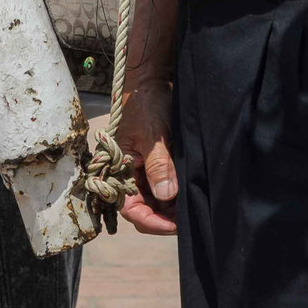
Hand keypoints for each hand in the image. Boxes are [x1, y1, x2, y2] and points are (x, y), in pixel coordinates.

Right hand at [114, 77, 178, 234]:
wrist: (151, 82)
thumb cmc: (146, 104)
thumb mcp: (153, 135)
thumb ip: (159, 165)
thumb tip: (166, 196)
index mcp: (116, 169)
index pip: (130, 208)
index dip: (151, 221)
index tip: (173, 225)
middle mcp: (126, 174)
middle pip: (142, 209)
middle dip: (163, 218)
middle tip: (188, 220)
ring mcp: (140, 170)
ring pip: (153, 202)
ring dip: (170, 209)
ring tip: (190, 209)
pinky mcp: (153, 165)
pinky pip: (161, 188)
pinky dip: (174, 196)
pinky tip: (188, 196)